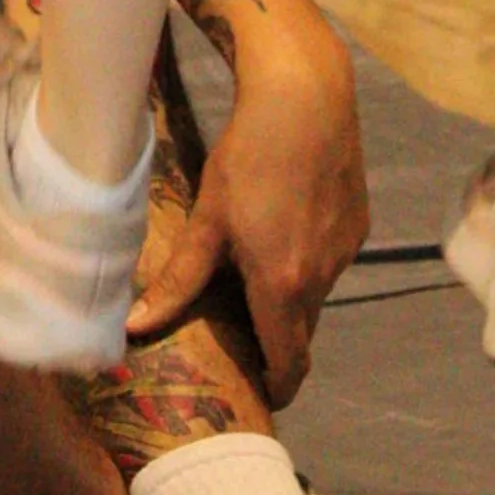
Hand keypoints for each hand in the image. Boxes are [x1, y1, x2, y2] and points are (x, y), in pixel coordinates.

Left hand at [127, 35, 365, 405]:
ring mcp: (347, 250)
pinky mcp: (359, 223)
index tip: (263, 396)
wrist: (306, 98)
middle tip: (244, 336)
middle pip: (302, 329)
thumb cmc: (249, 156)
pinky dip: (308, 260)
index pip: (290, 361)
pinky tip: (283, 225)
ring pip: (317, 292)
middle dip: (277, 341)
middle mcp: (323, 276)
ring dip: (291, 295)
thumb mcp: (207, 218)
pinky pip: (332, 259)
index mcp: (283, 285)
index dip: (278, 386)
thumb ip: (178, 280)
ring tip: (256, 271)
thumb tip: (135, 326)